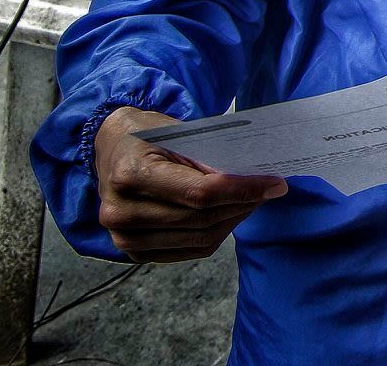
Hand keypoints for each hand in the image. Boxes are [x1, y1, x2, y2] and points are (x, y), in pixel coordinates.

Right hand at [94, 107, 287, 262]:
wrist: (112, 150)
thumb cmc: (147, 136)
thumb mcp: (177, 133)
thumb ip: (209, 156)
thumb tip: (251, 178)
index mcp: (130, 175)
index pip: (199, 193)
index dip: (241, 190)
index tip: (274, 184)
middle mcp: (121, 212)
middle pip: (201, 218)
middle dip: (243, 203)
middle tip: (270, 189)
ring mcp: (124, 237)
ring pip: (200, 238)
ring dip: (234, 219)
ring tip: (253, 200)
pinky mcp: (133, 252)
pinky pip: (189, 250)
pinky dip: (217, 233)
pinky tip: (231, 214)